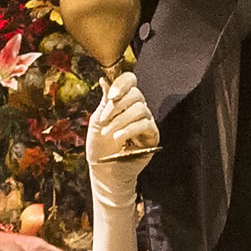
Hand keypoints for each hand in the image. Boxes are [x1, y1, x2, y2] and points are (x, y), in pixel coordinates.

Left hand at [87, 70, 158, 196]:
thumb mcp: (98, 121)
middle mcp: (137, 107)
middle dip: (116, 107)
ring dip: (120, 121)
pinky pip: (145, 125)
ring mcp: (146, 121)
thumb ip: (104, 102)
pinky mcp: (152, 134)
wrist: (105, 170)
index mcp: (123, 101)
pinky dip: (129, 130)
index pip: (130, 81)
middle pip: (135, 94)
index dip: (122, 83)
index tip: (110, 96)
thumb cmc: (100, 146)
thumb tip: (104, 80)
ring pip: (140, 109)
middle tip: (103, 121)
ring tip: (108, 134)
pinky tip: (118, 139)